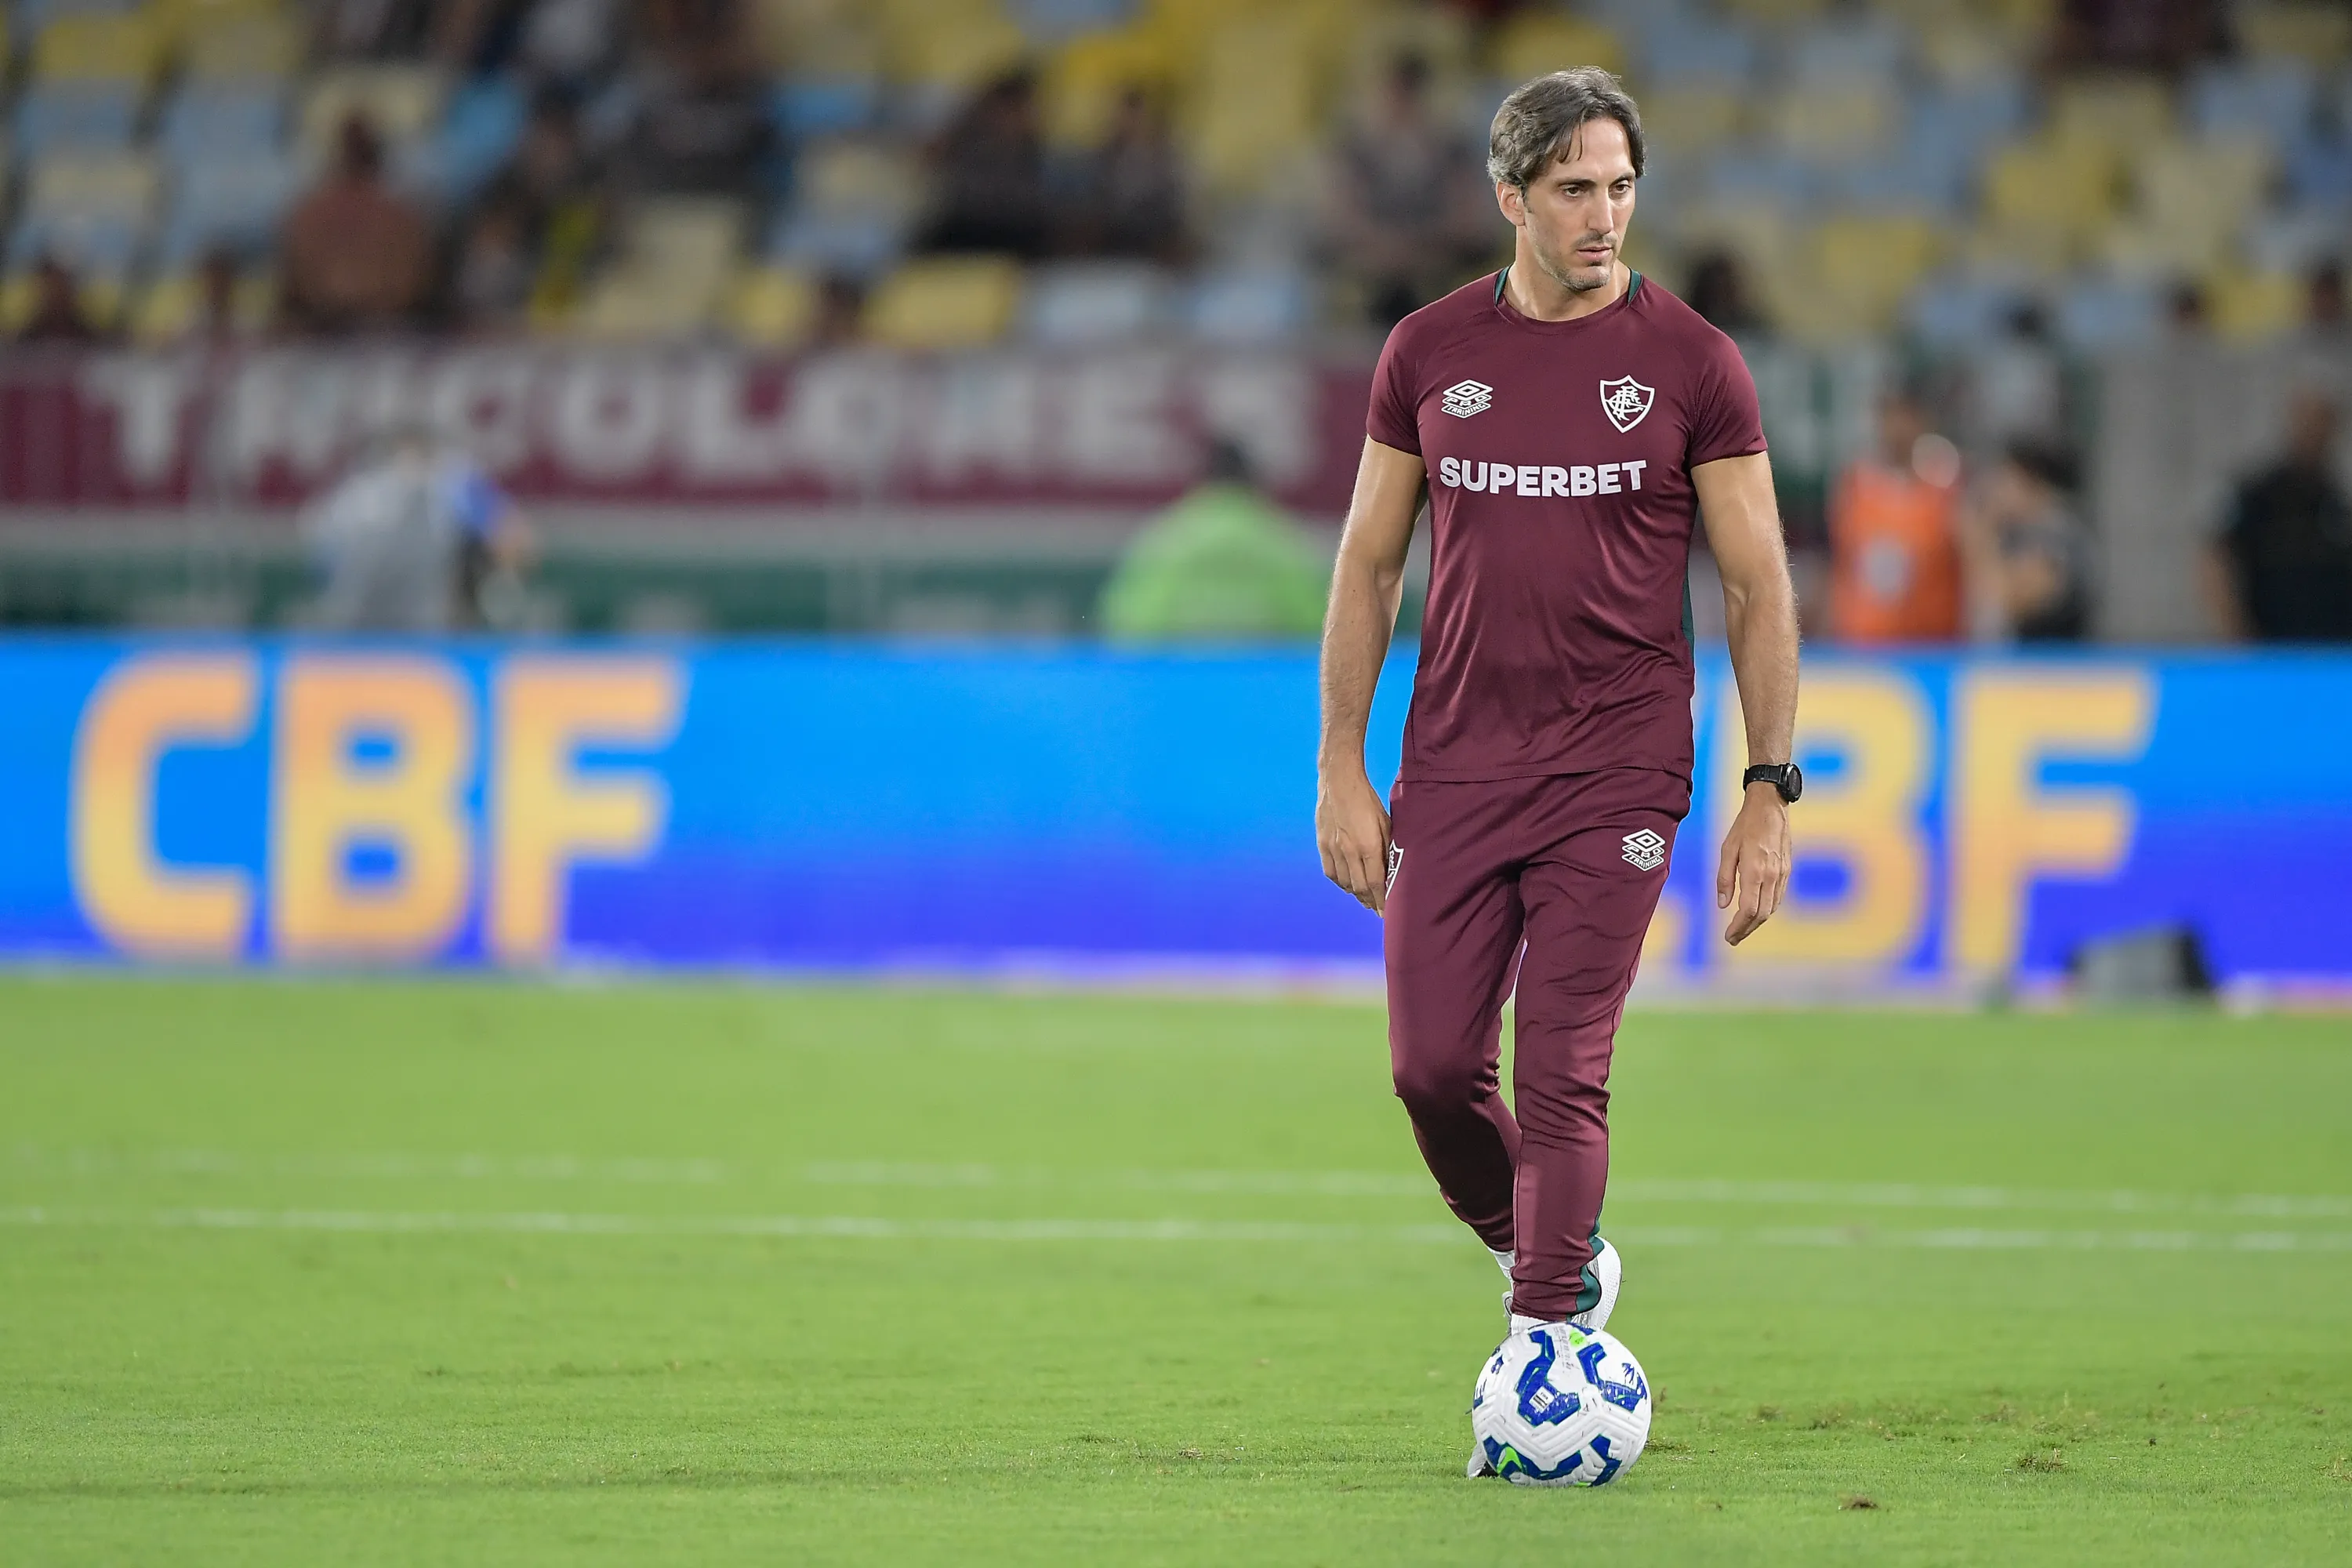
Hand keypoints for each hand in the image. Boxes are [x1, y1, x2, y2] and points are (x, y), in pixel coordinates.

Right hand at [1316, 767, 1392, 913]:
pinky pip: (1331, 872)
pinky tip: (1347, 886)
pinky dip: (1340, 883)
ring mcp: (1333, 848)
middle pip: (1360, 887)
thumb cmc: (1367, 799)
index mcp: (1368, 845)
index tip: (1387, 913)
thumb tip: (1392, 869)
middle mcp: (1349, 851)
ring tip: (1365, 900)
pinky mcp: (1322, 844)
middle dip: (1370, 902)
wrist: (1339, 781)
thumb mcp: (1385, 822)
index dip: (1381, 901)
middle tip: (1378, 910)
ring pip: (1345, 882)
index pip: (1376, 883)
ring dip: (1356, 895)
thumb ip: (1387, 847)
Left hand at [1716, 783, 1790, 945]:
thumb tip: (1722, 904)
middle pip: (1761, 914)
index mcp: (1755, 871)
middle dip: (1746, 930)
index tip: (1728, 937)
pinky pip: (1778, 897)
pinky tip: (1756, 911)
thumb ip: (1724, 878)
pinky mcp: (1787, 870)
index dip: (1738, 927)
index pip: (1748, 910)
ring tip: (1742, 928)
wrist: (1771, 807)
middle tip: (1732, 938)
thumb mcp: (1727, 849)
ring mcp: (1782, 874)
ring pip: (1771, 908)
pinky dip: (1766, 909)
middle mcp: (1771, 876)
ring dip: (1756, 922)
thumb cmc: (1745, 826)